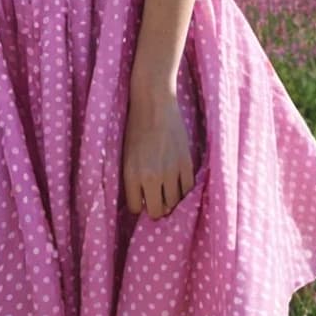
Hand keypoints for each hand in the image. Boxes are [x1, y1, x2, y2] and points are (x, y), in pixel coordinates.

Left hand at [122, 91, 193, 219]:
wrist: (154, 103)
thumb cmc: (136, 127)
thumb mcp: (127, 155)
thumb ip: (133, 179)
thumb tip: (143, 201)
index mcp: (131, 175)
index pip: (136, 208)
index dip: (139, 204)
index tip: (142, 197)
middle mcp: (151, 177)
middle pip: (156, 211)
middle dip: (156, 207)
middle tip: (157, 198)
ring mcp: (170, 171)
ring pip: (174, 203)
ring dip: (171, 199)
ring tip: (167, 189)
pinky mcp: (186, 163)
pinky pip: (188, 190)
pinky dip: (183, 190)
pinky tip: (179, 182)